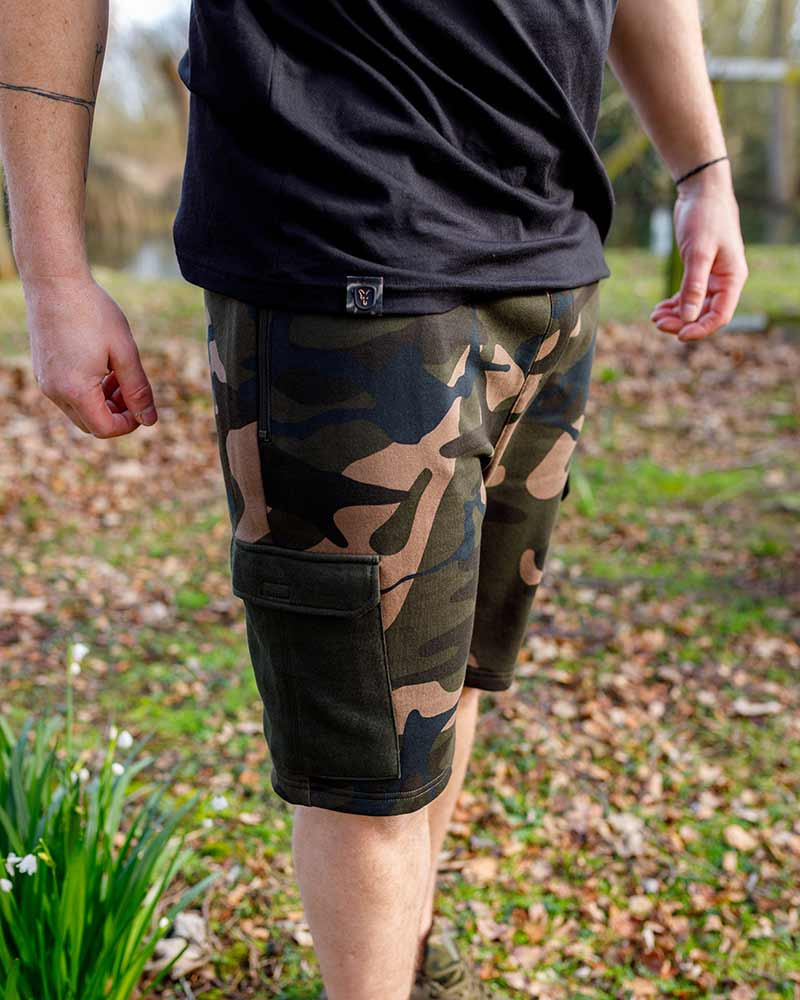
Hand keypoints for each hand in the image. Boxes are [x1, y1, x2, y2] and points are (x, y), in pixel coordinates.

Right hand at [24, 273, 157, 436]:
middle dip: (117, 413)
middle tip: (131, 387)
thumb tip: (149, 420)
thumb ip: (138, 390)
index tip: (143, 405)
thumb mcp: (124, 352)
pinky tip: (102, 366)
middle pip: (91, 424)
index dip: (129, 424)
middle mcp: (54, 391)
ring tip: (119, 374)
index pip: (105, 429)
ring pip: (80, 411)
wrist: (55, 281)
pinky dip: (88, 390)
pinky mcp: (43, 370)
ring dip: (103, 402)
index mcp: (75, 390)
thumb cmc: (92, 311)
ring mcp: (45, 381)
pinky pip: (68, 395)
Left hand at [650, 163, 748, 341]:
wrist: (702, 191)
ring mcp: (711, 276)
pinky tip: (659, 308)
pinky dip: (674, 304)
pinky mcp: (697, 270)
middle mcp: (724, 281)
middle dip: (682, 322)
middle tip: (657, 323)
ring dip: (675, 315)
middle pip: (705, 314)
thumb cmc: (705, 218)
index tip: (679, 335)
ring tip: (654, 317)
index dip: (701, 329)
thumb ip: (694, 286)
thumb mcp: (698, 253)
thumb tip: (688, 317)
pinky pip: (687, 295)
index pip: (721, 315)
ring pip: (694, 306)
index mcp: (732, 278)